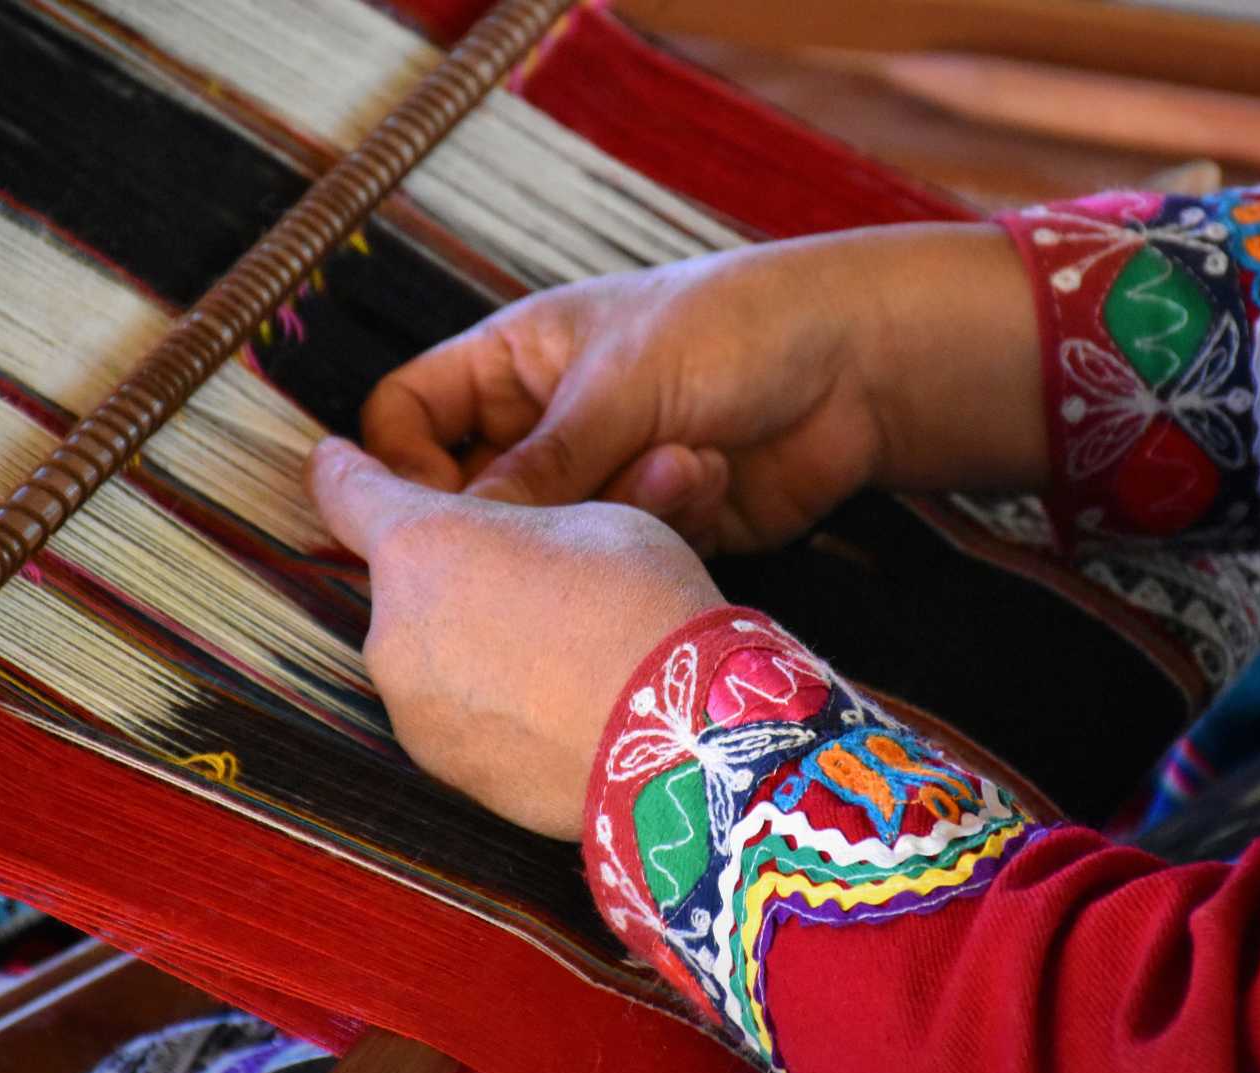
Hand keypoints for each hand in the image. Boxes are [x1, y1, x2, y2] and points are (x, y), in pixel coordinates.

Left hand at [307, 436, 724, 838]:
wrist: (684, 736)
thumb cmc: (642, 605)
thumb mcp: (592, 516)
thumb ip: (520, 517)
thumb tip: (507, 542)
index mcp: (421, 544)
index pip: (346, 492)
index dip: (341, 469)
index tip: (332, 460)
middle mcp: (393, 627)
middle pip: (406, 584)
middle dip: (455, 577)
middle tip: (536, 582)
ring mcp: (411, 708)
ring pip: (429, 654)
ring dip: (472, 644)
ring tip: (559, 652)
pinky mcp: (442, 768)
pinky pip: (455, 716)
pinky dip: (491, 705)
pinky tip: (557, 705)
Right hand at [362, 224, 1043, 553]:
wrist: (857, 365)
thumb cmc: (731, 329)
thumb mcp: (619, 384)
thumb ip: (534, 466)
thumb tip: (447, 535)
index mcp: (512, 363)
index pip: (406, 419)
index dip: (402, 469)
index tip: (434, 515)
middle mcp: (542, 425)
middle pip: (471, 498)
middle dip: (515, 515)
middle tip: (548, 532)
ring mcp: (596, 479)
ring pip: (547, 539)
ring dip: (609, 512)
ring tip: (675, 463)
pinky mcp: (648, 529)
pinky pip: (614, 556)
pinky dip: (660, 524)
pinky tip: (711, 474)